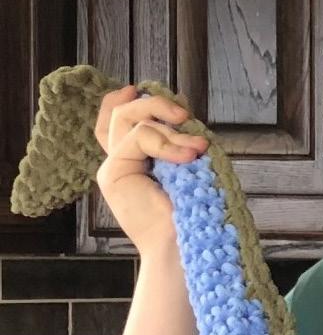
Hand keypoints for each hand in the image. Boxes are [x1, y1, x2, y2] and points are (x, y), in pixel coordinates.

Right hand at [94, 85, 208, 252]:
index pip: (115, 122)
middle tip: (186, 115)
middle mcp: (120, 163)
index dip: (120, 100)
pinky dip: (166, 142)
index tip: (137, 87)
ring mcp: (114, 168)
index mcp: (135, 163)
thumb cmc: (194, 214)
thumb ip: (179, 141)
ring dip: (169, 129)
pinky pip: (138, 138)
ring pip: (129, 120)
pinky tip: (189, 156)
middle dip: (155, 104)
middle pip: (121, 113)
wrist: (185, 247)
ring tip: (197, 148)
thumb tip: (183, 110)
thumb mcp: (188, 167)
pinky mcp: (113, 173)